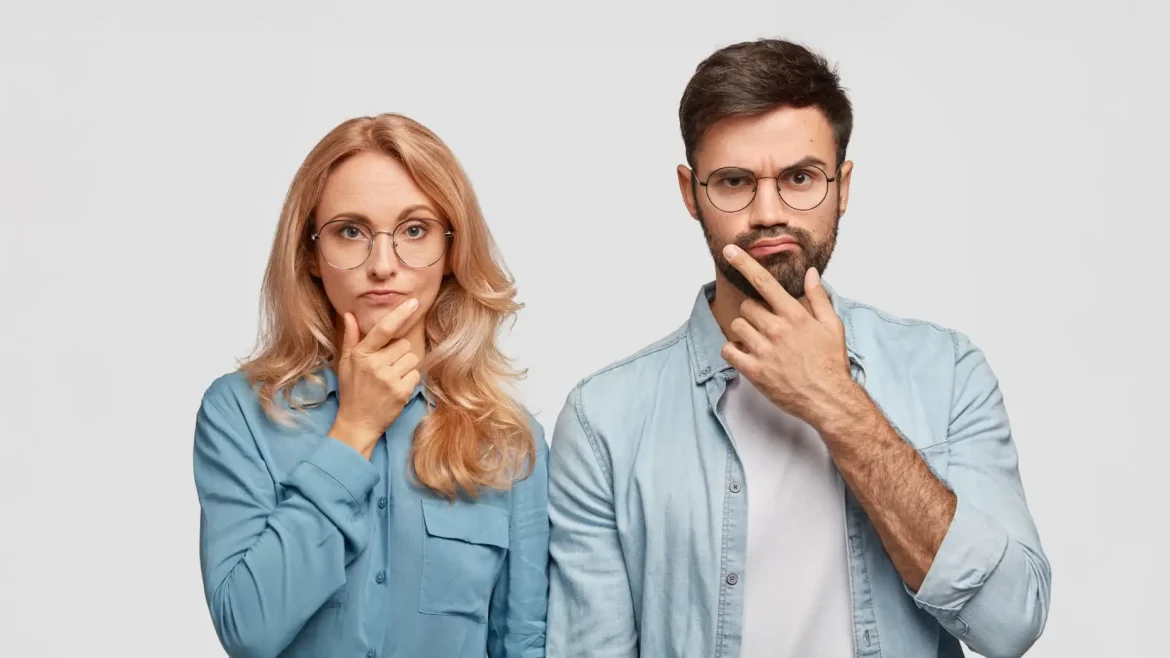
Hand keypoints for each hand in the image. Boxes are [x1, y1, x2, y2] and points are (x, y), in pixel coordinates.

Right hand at [328, 299, 421, 458]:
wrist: (357, 423)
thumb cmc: (352, 390)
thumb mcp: (346, 362)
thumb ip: (351, 337)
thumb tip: (350, 314)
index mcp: (361, 354)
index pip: (383, 329)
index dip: (400, 314)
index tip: (413, 302)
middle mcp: (375, 365)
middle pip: (403, 344)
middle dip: (398, 353)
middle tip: (386, 367)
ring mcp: (389, 379)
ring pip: (412, 358)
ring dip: (405, 366)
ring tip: (391, 378)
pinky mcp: (401, 392)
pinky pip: (415, 374)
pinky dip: (409, 380)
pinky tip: (396, 388)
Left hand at [719, 244, 853, 425]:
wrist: (828, 398)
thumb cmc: (831, 362)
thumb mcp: (832, 326)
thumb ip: (818, 297)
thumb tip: (810, 273)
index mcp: (795, 315)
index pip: (764, 281)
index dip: (744, 263)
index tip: (730, 251)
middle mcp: (777, 329)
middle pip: (747, 307)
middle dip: (754, 314)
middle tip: (767, 327)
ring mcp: (764, 350)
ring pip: (737, 326)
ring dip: (744, 332)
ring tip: (760, 342)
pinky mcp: (754, 370)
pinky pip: (729, 350)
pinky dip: (733, 351)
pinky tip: (747, 355)